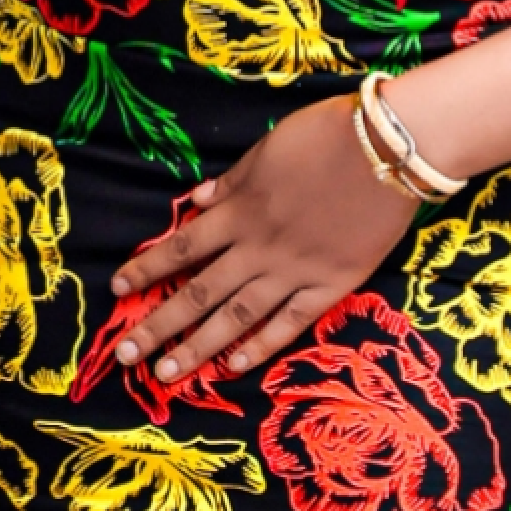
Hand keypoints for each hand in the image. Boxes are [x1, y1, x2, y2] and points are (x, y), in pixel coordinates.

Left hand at [112, 90, 418, 384]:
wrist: (392, 149)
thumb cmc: (329, 136)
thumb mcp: (268, 149)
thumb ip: (233, 182)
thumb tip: (197, 201)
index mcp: (240, 211)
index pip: (181, 247)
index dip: (147, 269)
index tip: (117, 290)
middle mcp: (258, 248)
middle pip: (199, 293)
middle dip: (158, 325)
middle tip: (125, 355)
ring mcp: (294, 271)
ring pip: (236, 317)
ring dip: (198, 347)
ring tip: (167, 374)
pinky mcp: (331, 285)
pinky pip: (289, 323)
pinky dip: (260, 346)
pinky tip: (233, 367)